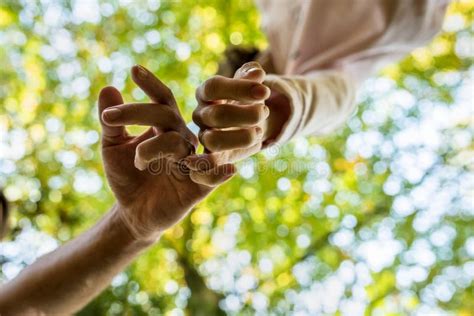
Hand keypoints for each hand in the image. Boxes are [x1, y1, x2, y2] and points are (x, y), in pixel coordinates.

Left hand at [99, 65, 234, 241]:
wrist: (133, 214)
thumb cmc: (127, 177)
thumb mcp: (112, 148)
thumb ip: (111, 123)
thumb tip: (107, 88)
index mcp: (164, 128)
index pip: (163, 100)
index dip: (151, 84)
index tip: (133, 70)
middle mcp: (181, 140)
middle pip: (167, 116)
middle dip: (138, 113)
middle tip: (108, 120)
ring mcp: (191, 162)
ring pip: (178, 143)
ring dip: (153, 148)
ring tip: (137, 161)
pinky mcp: (198, 187)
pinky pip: (212, 176)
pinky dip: (218, 171)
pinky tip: (226, 169)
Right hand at [186, 62, 272, 184]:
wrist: (247, 123)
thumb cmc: (247, 99)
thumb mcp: (250, 84)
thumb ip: (251, 75)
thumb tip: (256, 73)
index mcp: (206, 93)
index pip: (214, 87)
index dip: (239, 88)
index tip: (265, 91)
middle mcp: (201, 115)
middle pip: (215, 115)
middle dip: (245, 114)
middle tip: (263, 112)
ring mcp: (204, 138)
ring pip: (212, 141)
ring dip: (240, 138)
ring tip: (258, 132)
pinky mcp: (211, 159)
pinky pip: (202, 171)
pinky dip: (213, 172)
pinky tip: (233, 169)